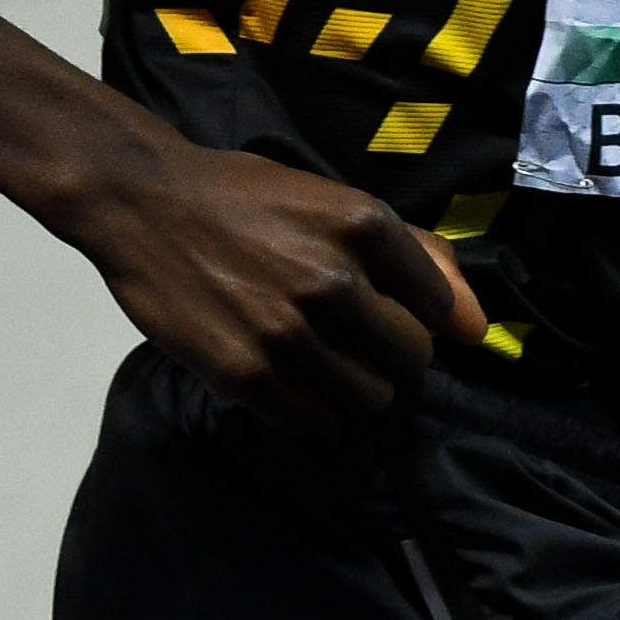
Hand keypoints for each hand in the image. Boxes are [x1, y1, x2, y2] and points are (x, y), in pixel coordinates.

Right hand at [60, 135, 483, 436]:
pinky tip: (292, 387)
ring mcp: (289, 332)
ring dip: (355, 394)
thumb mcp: (336, 202)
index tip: (382, 313)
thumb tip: (474, 329)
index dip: (413, 318)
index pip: (437, 310)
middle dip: (391, 361)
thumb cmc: (245, 196)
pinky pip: (315, 423)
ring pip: (369, 401)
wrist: (144, 202)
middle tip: (354, 348)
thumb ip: (415, 255)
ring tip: (323, 369)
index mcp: (364, 227)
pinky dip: (315, 416)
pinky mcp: (247, 374)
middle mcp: (334, 280)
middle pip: (410, 362)